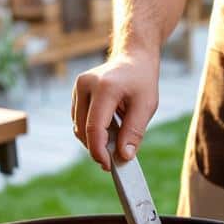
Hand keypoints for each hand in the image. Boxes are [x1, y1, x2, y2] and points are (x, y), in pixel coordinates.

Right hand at [71, 52, 159, 169]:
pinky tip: (107, 132)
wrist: (133, 58)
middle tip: (113, 161)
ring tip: (113, 144)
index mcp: (105, 87)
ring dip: (93, 141)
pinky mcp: (76, 92)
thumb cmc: (142, 81)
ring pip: (78, 127)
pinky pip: (79, 120)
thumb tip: (124, 156)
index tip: (108, 165)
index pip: (94, 126)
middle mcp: (86, 85)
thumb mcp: (147, 106)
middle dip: (96, 149)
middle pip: (83, 129)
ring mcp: (78, 87)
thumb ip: (134, 131)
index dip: (99, 150)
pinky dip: (91, 131)